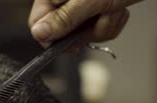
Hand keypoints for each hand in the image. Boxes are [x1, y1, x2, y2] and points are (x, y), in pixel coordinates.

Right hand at [28, 0, 142, 47]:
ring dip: (103, 26)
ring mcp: (81, 5)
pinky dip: (112, 22)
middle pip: (62, 32)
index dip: (52, 39)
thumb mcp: (89, 0)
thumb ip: (63, 18)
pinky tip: (118, 9)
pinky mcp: (97, 9)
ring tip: (113, 8)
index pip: (38, 24)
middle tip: (100, 15)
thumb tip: (39, 34)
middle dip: (86, 30)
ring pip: (83, 33)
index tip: (70, 44)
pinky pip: (99, 29)